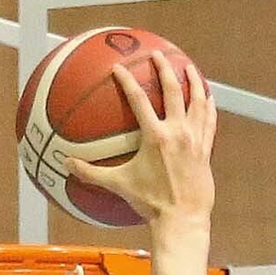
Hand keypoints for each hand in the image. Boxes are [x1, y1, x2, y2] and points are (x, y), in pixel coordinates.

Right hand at [71, 51, 216, 230]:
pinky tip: (209, 97)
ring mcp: (194, 139)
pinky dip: (209, 107)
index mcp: (155, 136)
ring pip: (197, 101)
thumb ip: (92, 173)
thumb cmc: (150, 203)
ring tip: (189, 67)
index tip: (119, 67)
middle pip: (173, 90)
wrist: (181, 220)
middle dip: (165, 68)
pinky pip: (210, 122)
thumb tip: (66, 164)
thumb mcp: (119, 185)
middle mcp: (176, 132)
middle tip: (158, 54)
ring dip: (193, 81)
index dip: (127, 80)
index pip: (139, 99)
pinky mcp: (205, 150)